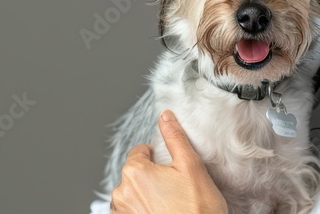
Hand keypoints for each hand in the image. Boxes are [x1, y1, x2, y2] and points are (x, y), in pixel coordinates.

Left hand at [110, 109, 227, 213]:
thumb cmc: (198, 209)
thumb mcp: (191, 166)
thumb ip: (175, 137)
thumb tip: (165, 116)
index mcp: (135, 172)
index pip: (140, 151)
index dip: (158, 157)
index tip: (172, 170)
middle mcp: (122, 193)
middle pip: (135, 173)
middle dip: (152, 176)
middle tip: (176, 189)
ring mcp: (122, 213)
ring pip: (132, 193)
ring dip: (146, 195)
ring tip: (171, 204)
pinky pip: (131, 211)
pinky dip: (143, 210)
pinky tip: (163, 212)